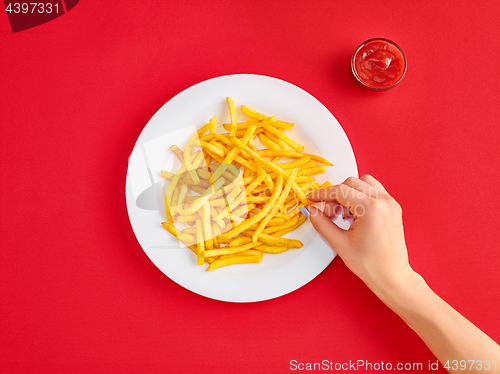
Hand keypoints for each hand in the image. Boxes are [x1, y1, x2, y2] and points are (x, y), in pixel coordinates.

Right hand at [307, 175, 414, 293]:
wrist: (392, 276)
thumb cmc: (370, 264)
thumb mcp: (339, 243)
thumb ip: (321, 223)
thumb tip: (311, 210)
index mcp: (371, 208)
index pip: (339, 191)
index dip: (322, 194)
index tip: (312, 199)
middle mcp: (383, 201)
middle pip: (350, 183)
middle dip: (335, 195)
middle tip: (327, 213)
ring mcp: (391, 203)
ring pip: (363, 183)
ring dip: (349, 193)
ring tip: (343, 214)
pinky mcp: (393, 207)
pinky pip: (374, 191)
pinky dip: (361, 196)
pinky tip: (355, 214)